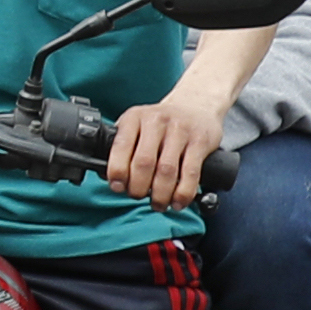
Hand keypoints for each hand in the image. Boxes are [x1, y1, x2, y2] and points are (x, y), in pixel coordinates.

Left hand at [107, 81, 235, 210]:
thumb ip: (124, 148)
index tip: (118, 187)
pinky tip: (177, 202)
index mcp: (134, 117)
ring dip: (160, 195)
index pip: (121, 146)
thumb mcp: (137, 126)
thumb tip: (110, 179)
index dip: (117, 172)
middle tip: (138, 196)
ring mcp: (180, 130)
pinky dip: (182, 194)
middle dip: (138, 188)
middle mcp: (156, 120)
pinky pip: (190, 174)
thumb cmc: (161, 124)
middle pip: (143, 162)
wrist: (196, 105)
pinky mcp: (200, 141)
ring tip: (158, 204)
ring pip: (166, 171)